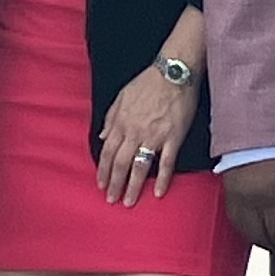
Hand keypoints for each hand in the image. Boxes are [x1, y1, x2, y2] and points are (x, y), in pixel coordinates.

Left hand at [96, 67, 197, 203]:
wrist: (173, 73)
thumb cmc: (148, 82)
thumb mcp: (122, 96)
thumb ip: (110, 118)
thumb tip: (101, 136)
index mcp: (121, 122)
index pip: (108, 152)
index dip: (103, 170)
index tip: (101, 184)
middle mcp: (135, 132)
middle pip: (121, 164)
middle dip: (115, 184)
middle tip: (111, 200)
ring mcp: (154, 136)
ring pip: (139, 167)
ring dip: (133, 187)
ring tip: (129, 202)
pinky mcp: (173, 138)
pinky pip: (166, 163)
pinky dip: (162, 179)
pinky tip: (158, 193)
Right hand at [222, 155, 274, 259]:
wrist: (253, 121)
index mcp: (269, 197)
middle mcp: (249, 201)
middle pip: (258, 234)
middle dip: (271, 245)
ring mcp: (234, 195)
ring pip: (242, 228)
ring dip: (255, 238)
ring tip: (268, 241)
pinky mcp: (226, 188)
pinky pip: (232, 216)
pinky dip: (242, 226)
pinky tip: (251, 226)